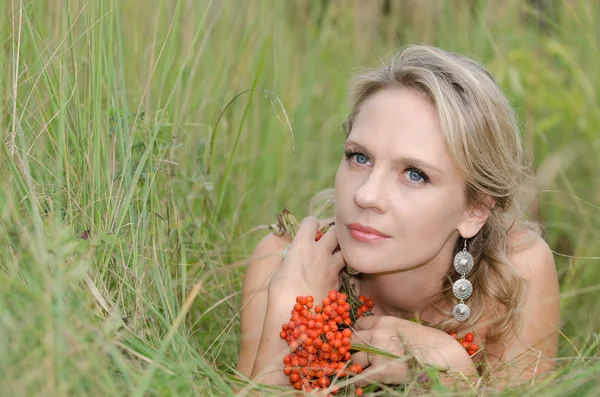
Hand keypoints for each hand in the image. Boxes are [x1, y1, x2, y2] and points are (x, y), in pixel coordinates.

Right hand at [269, 217, 344, 301]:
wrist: (296, 317)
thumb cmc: (279, 293)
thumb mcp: (280, 271)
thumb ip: (291, 260)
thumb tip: (294, 258)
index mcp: (302, 245)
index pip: (311, 222)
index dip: (310, 224)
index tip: (308, 230)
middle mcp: (320, 252)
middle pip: (334, 231)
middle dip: (330, 234)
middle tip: (325, 241)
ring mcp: (332, 267)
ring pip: (344, 251)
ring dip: (339, 252)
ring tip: (330, 259)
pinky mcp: (338, 283)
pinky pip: (342, 272)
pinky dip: (338, 273)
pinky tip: (330, 279)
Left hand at [350, 316, 474, 385]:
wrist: (444, 357)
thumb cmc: (432, 342)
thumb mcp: (408, 327)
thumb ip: (391, 330)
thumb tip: (381, 337)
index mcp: (385, 321)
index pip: (360, 323)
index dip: (360, 332)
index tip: (363, 339)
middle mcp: (377, 334)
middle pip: (353, 340)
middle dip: (356, 348)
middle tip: (362, 355)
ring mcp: (377, 352)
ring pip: (355, 358)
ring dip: (360, 365)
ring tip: (367, 370)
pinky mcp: (380, 370)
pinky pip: (361, 377)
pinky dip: (361, 380)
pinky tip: (365, 382)